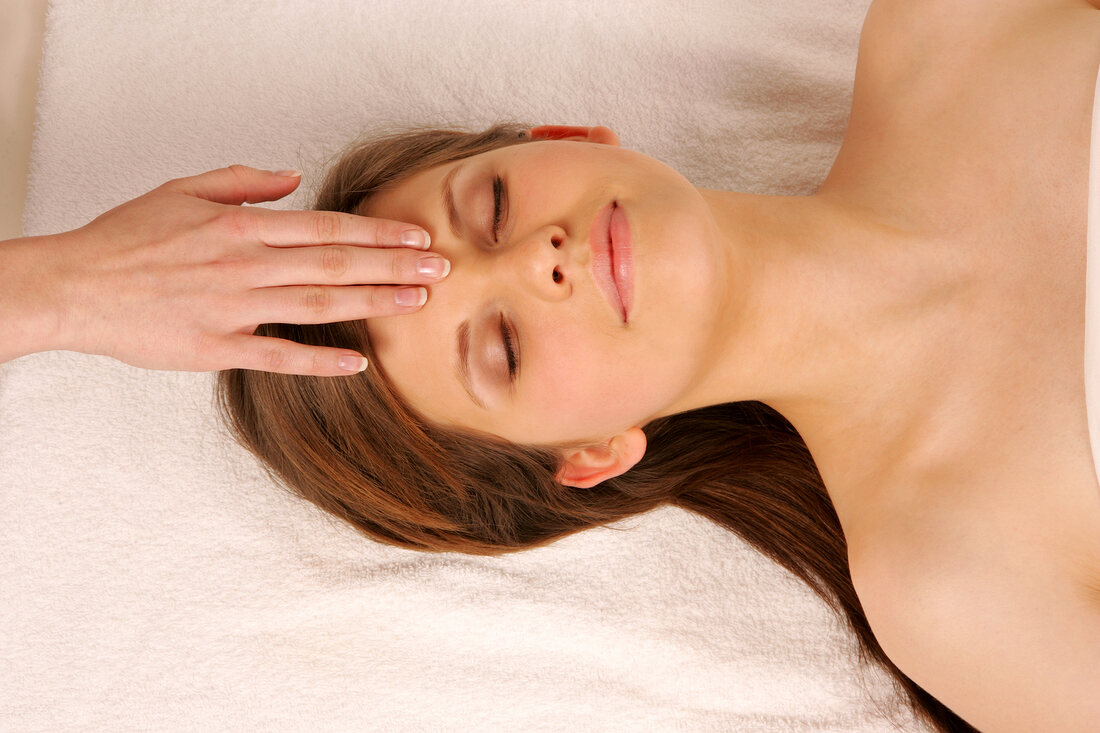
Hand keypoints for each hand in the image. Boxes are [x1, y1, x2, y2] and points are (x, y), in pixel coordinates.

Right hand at [44, 165, 447, 375]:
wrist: (74, 286)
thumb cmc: (127, 238)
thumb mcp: (182, 190)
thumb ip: (243, 181)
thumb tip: (294, 179)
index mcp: (240, 225)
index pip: (326, 226)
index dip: (378, 231)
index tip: (418, 236)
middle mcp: (245, 264)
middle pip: (335, 262)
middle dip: (394, 265)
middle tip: (441, 269)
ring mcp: (233, 308)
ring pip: (318, 303)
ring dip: (372, 302)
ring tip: (417, 303)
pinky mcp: (216, 348)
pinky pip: (278, 355)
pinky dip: (319, 359)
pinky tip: (358, 361)